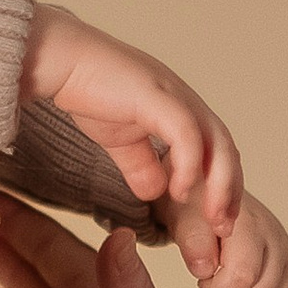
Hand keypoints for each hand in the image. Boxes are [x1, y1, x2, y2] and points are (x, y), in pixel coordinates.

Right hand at [23, 3, 240, 281]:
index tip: (219, 223)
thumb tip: (156, 192)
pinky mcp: (156, 94)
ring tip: (213, 217)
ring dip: (220, 183)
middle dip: (230, 192)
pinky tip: (179, 191)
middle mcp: (185, 100)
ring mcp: (174, 95)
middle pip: (225, 149)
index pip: (215, 151)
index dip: (223, 187)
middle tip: (225, 229)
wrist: (58, 59)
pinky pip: (184, 133)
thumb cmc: (87, 89)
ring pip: (214, 142)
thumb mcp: (121, 139)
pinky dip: (188, 164)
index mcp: (180, 110)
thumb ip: (140, 164)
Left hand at [184, 185, 287, 287]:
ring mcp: (284, 254)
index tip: (199, 281)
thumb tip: (205, 271)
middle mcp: (275, 238)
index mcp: (250, 223)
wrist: (209, 195)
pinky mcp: (284, 268)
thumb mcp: (182, 215)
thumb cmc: (194, 207)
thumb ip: (193, 239)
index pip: (242, 276)